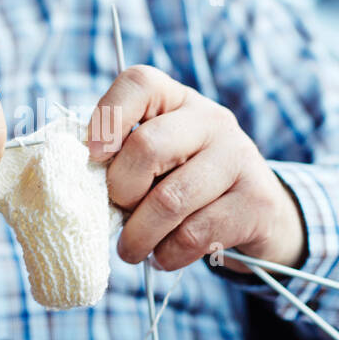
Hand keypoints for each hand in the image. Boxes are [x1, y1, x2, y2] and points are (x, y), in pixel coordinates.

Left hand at [87, 65, 306, 272]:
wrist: (259, 213)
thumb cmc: (186, 184)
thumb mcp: (156, 160)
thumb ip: (121, 159)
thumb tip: (79, 183)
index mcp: (177, 100)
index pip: (139, 83)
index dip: (108, 117)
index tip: (93, 156)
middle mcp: (212, 120)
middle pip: (148, 146)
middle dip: (121, 190)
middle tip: (118, 213)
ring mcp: (238, 158)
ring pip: (170, 200)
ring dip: (139, 236)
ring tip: (132, 249)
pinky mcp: (255, 202)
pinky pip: (194, 234)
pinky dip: (168, 254)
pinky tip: (164, 256)